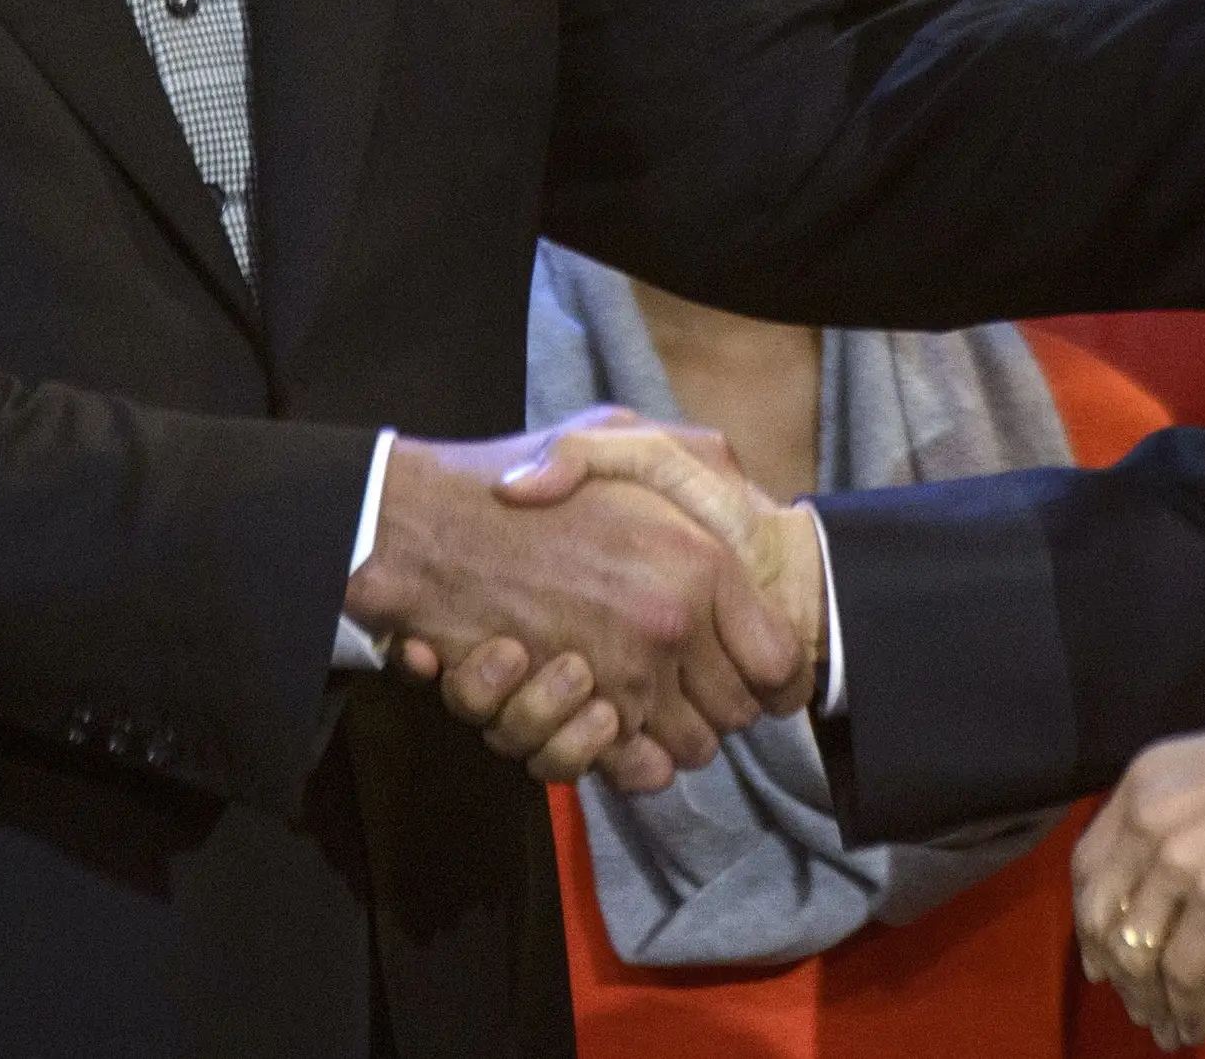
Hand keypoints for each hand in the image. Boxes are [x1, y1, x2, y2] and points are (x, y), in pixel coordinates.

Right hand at [348, 411, 805, 794]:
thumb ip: (694, 460)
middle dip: (715, 704)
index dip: (766, 672)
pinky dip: (623, 756)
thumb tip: (748, 508)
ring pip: (687, 750)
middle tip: (681, 675)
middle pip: (738, 714)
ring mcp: (620, 674)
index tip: (745, 665)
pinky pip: (628, 768)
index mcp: (699, 558)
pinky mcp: (570, 716)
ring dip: (666, 733)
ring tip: (633, 690)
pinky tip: (602, 718)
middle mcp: (670, 622)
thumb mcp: (619, 436)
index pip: (780, 661)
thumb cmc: (521, 478)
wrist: (425, 528)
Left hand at [1073, 691, 1204, 1049]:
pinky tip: (1196, 1025)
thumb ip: (1171, 817)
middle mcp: (1149, 821)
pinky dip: (1185, 1010)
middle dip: (1112, 968)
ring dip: (1147, 1000)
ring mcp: (1182, 863)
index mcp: (1143, 782)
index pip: (1087, 865)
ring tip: (1165, 1025)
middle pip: (1101, 915)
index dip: (1089, 918)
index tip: (1097, 953)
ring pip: (1135, 954)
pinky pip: (1183, 975)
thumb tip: (1156, 882)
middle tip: (1132, 1000)